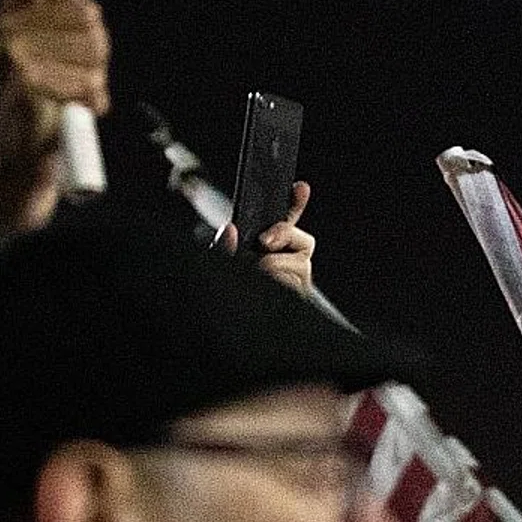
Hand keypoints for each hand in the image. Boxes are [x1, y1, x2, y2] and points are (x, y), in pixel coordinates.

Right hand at [0, 0, 110, 253]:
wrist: (20, 174)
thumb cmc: (38, 116)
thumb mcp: (40, 57)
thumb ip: (47, 13)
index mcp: (1, 22)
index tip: (84, 19)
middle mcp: (1, 34)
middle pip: (82, 9)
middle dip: (97, 45)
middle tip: (86, 76)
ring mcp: (12, 58)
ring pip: (92, 43)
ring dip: (97, 75)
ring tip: (79, 97)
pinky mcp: (28, 87)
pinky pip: (87, 81)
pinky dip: (94, 100)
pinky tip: (80, 113)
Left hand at [219, 180, 315, 294]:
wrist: (228, 334)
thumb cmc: (225, 298)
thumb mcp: (218, 268)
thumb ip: (222, 248)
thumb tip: (231, 229)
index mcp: (268, 250)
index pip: (287, 222)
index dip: (295, 203)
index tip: (300, 187)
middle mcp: (288, 265)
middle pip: (302, 241)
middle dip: (284, 234)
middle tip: (263, 242)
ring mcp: (297, 283)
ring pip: (298, 263)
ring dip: (273, 266)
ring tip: (256, 275)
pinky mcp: (300, 297)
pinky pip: (295, 281)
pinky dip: (277, 281)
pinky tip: (266, 288)